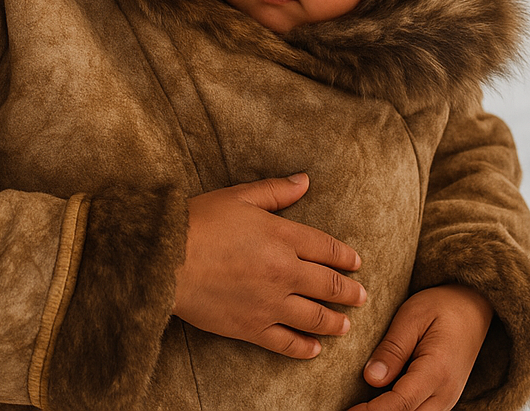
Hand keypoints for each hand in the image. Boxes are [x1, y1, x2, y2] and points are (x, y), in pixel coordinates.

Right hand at [173, 173, 365, 358]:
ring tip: (344, 325)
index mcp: (282, 236)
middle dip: (349, 292)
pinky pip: (287, 344)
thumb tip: (304, 180)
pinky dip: (305, 348)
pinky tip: (314, 349)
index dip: (345, 256)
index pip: (325, 248)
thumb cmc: (200, 222)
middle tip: (361, 297)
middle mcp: (284, 271)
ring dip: (335, 322)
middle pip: (328, 285)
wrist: (167, 260)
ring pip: (315, 318)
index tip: (356, 263)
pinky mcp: (252, 328)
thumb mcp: (239, 196)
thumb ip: (275, 191)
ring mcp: (270, 303)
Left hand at [347, 284, 493, 410]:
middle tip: (347, 409)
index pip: (400, 404)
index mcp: (437, 370)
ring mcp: (447, 399)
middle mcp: (446, 393)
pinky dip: (399, 409)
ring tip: (359, 406)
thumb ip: (393, 348)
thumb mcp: (412, 316)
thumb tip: (371, 378)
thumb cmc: (441, 306)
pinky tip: (377, 401)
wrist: (473, 308)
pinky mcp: (443, 398)